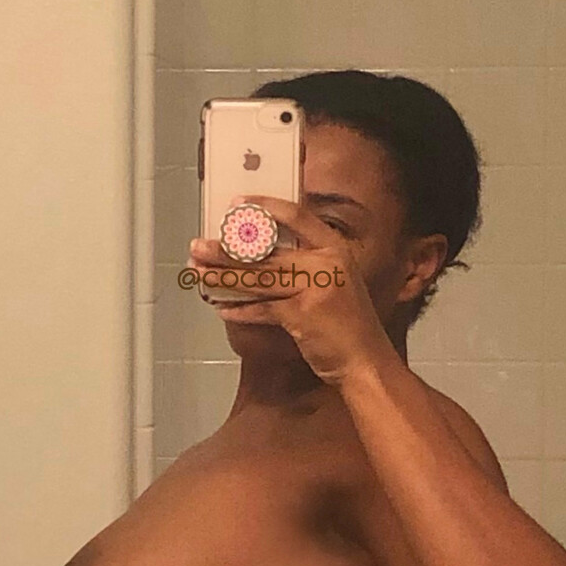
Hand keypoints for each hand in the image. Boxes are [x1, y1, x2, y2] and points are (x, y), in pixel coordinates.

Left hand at [186, 195, 390, 384]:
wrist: (366, 362)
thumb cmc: (349, 326)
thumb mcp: (336, 283)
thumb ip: (307, 265)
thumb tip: (259, 255)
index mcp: (335, 249)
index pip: (297, 215)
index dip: (265, 206)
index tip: (238, 203)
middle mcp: (327, 263)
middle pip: (267, 250)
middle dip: (227, 249)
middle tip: (199, 247)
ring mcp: (316, 287)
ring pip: (259, 277)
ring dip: (224, 276)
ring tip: (199, 272)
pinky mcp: (303, 314)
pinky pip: (262, 308)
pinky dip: (240, 309)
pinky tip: (222, 307)